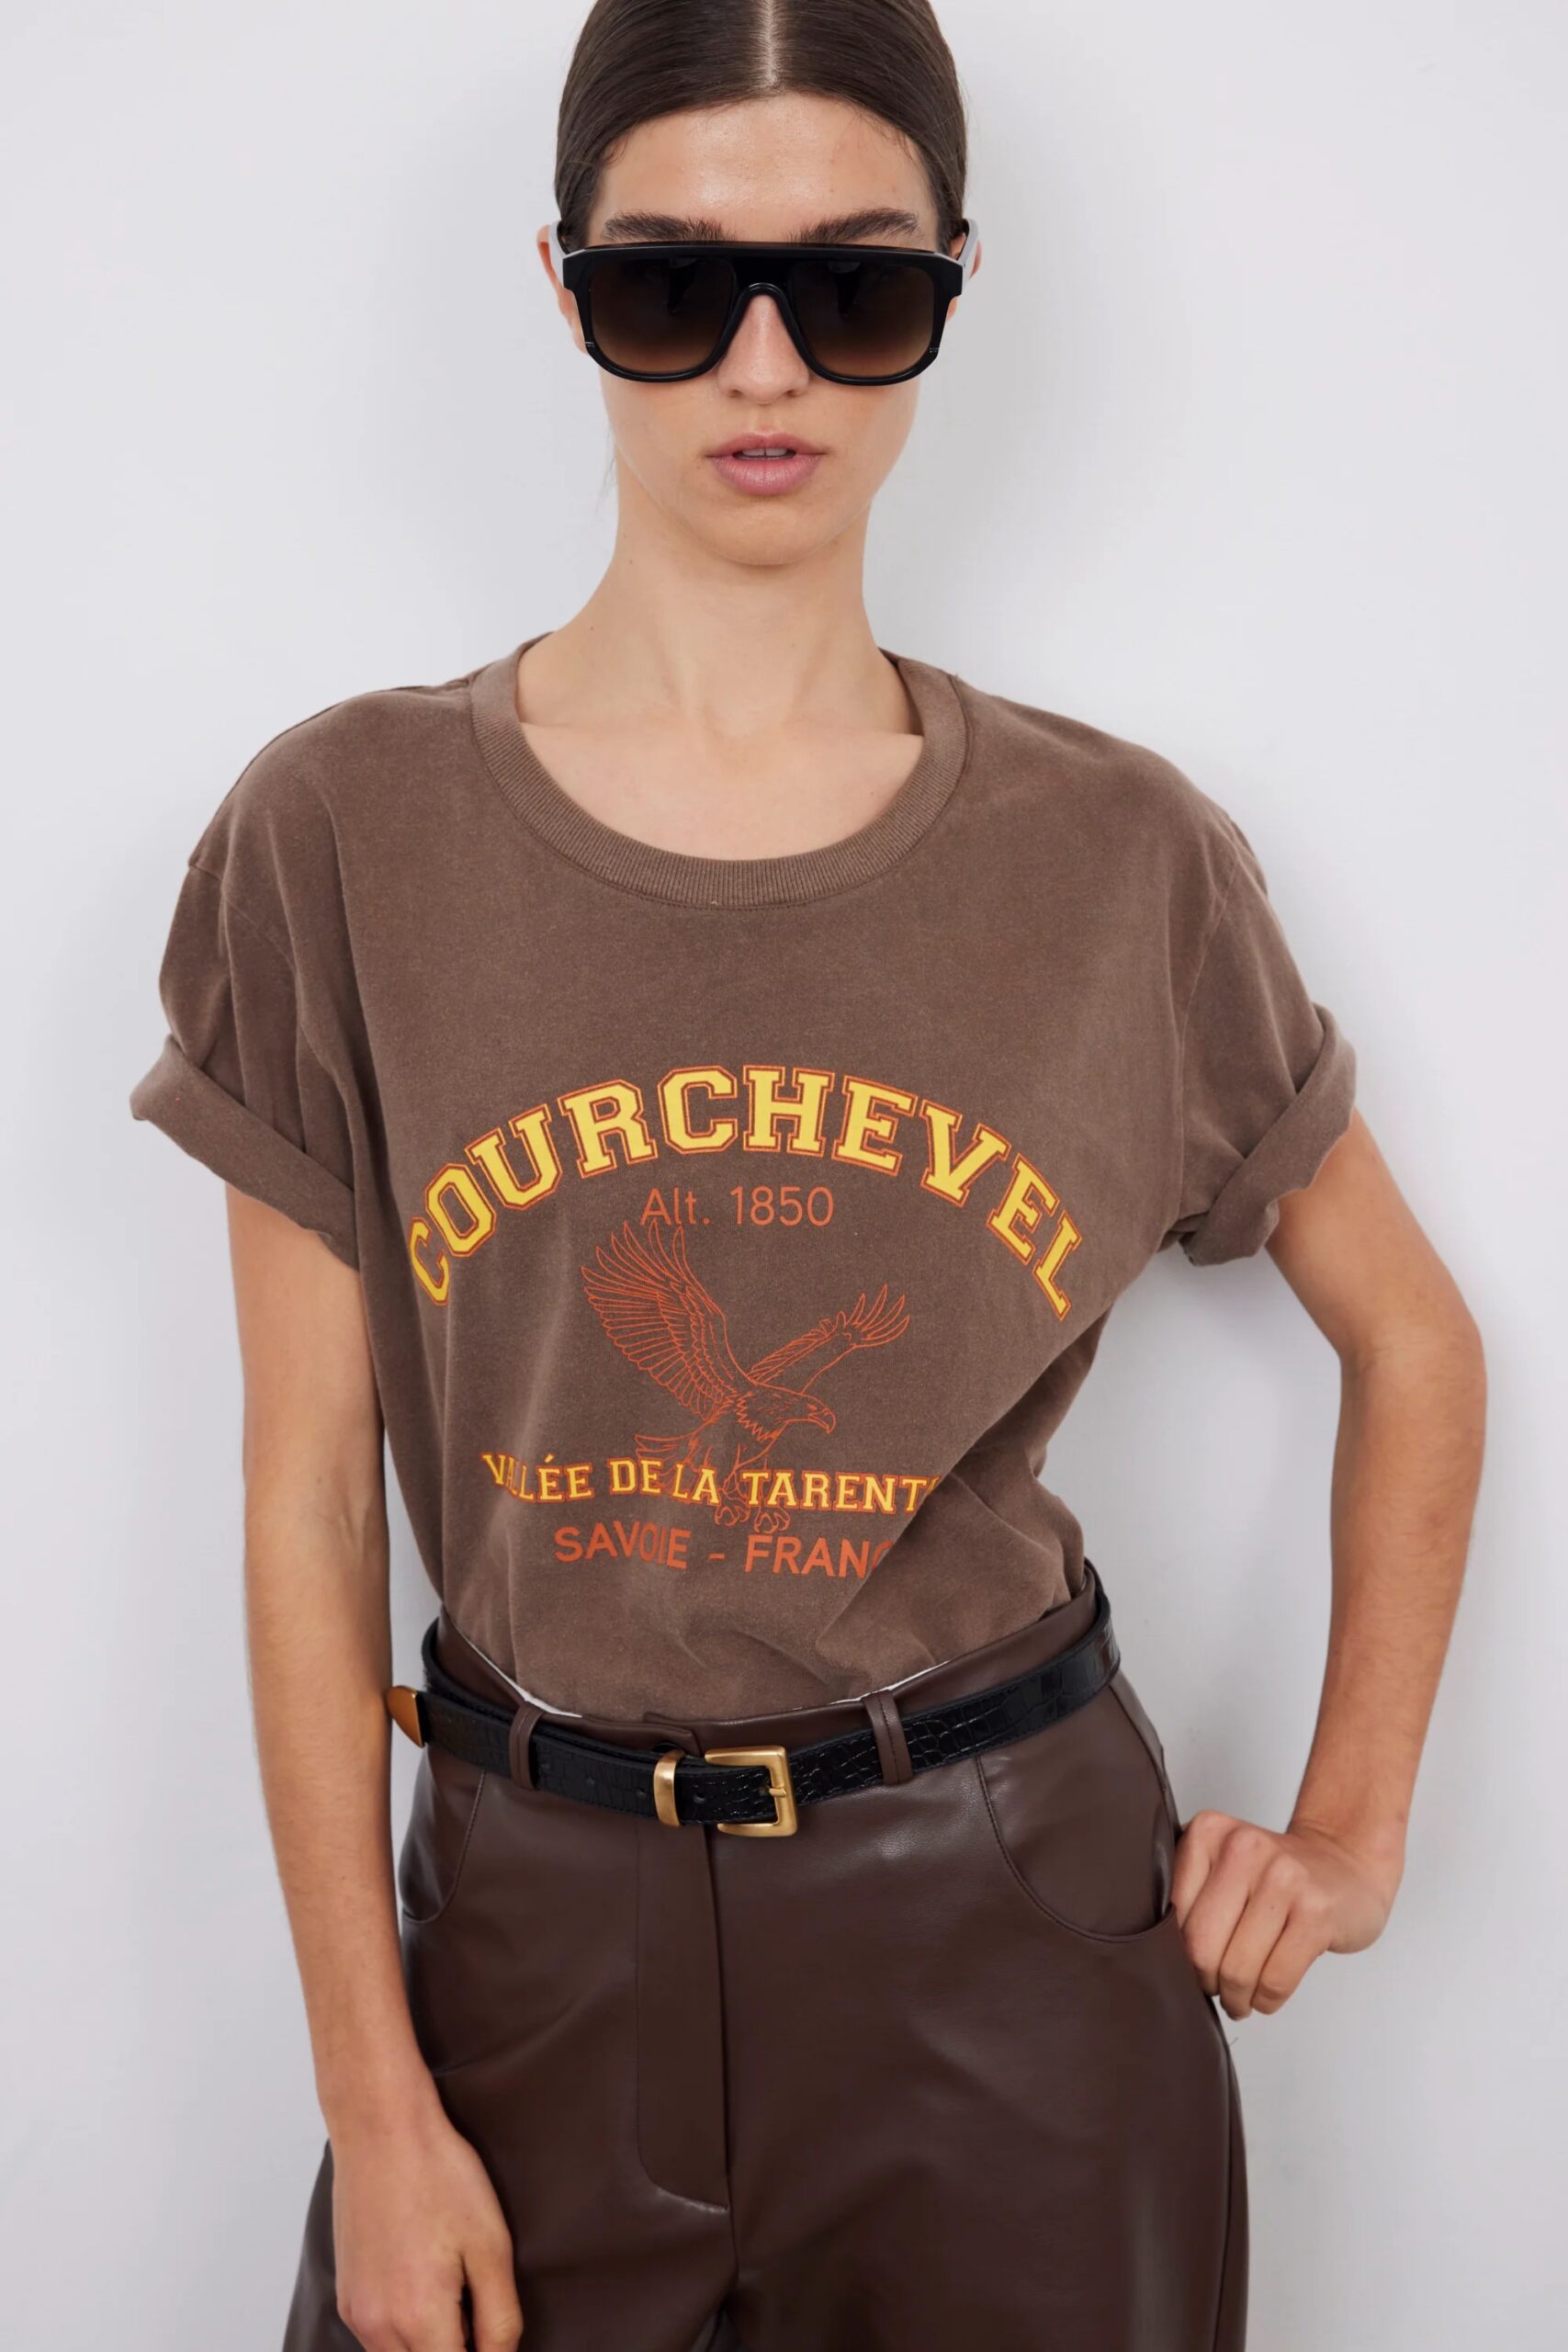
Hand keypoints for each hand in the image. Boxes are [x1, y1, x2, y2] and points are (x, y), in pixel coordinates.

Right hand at [329, 2094, 523, 2349]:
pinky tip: (424, 2282)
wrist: (381, 2130)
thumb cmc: (439, 2177)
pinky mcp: (347, 2299)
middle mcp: (378, 2328)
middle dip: (457, 2350)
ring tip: (453, 2290)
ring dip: (431, 2345)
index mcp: (420, 2320)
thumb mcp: (491, 2246)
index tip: (492, 2328)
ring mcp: (357, 2315)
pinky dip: (406, 2331)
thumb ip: (500, 2319)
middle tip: (477, 2308)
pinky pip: (379, 2340)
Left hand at [1171, 1809, 1400, 2018]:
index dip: (1179, 1952)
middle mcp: (1243, 1847)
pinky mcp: (1316, 1912)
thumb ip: (1190, 1893)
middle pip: (1202, 1946)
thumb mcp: (1223, 1862)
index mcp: (1208, 1831)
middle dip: (1207, 1982)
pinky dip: (1267, 2000)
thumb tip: (1158, 1958)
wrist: (1346, 1863)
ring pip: (1238, 1968)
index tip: (1194, 1963)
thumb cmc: (1278, 1875)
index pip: (1172, 1915)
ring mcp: (1284, 1877)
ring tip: (1241, 1997)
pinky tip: (1267, 1996)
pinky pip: (1276, 1979)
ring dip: (1237, 1998)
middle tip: (1217, 1989)